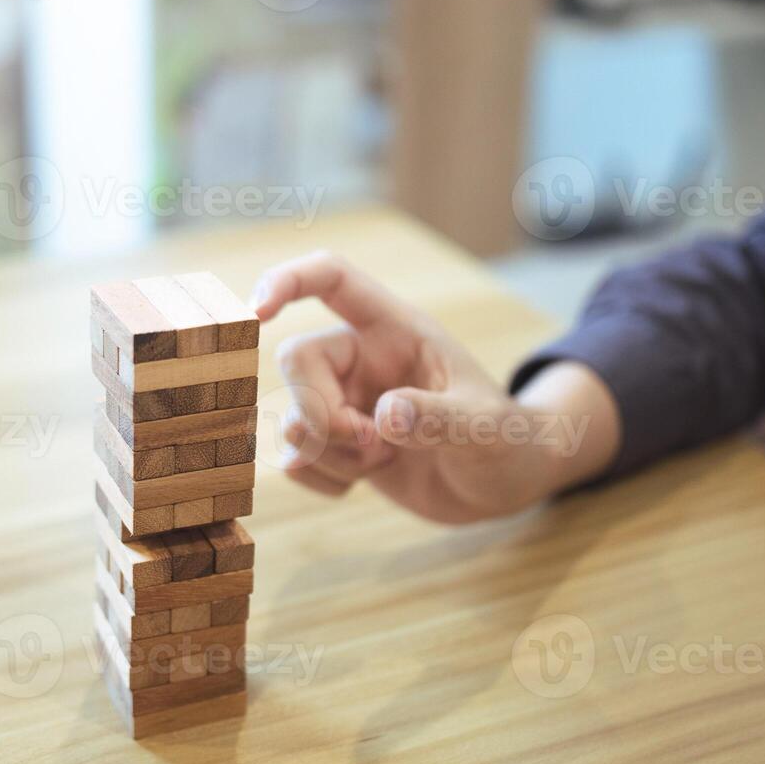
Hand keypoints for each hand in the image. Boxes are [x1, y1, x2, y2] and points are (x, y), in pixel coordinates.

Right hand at [251, 251, 618, 523]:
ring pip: (292, 416)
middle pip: (296, 359)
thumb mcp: (486, 430)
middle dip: (321, 413)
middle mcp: (362, 359)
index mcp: (397, 330)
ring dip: (329, 452)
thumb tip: (385, 416)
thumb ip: (439, 419)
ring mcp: (346, 402)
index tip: (258, 311)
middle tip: (373, 445)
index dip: (288, 280)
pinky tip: (364, 482)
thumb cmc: (506, 441)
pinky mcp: (338, 445)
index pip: (333, 280)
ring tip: (382, 461)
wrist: (503, 484)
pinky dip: (323, 478)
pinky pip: (296, 457)